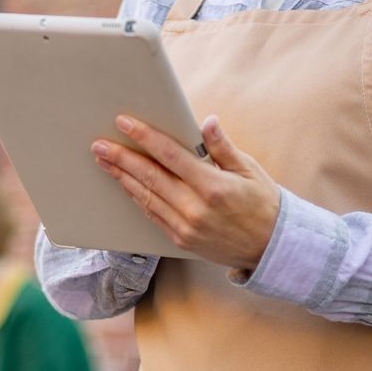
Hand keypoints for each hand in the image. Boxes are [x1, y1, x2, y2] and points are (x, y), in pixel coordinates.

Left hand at [93, 114, 281, 272]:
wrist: (271, 248)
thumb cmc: (263, 203)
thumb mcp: (249, 170)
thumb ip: (224, 147)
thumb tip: (207, 122)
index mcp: (213, 186)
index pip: (170, 155)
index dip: (145, 137)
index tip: (125, 122)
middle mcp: (195, 208)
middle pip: (149, 177)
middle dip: (121, 158)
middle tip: (100, 144)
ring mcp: (185, 227)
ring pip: (145, 197)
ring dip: (122, 177)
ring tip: (104, 161)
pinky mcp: (180, 239)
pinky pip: (152, 214)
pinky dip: (136, 197)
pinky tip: (125, 184)